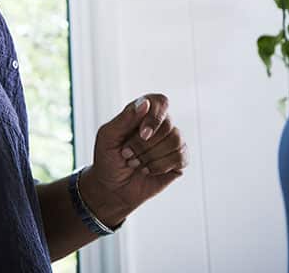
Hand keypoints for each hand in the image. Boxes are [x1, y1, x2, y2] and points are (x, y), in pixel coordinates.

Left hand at [81, 94, 188, 225]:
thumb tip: (145, 103)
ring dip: (150, 156)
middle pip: (168, 125)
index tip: (142, 134)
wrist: (112, 187)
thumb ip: (125, 119)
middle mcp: (160, 125)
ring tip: (135, 163)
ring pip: (175, 141)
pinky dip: (160, 166)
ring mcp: (171, 142)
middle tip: (127, 154)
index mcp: (141, 114)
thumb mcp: (108, 137)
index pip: (160, 101)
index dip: (155, 117)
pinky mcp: (179, 160)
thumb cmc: (107, 158)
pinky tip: (147, 170)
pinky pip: (180, 157)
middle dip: (144, 144)